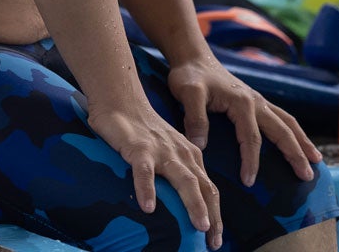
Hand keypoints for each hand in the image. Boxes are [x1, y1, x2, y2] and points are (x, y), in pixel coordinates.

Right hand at [86, 100, 223, 249]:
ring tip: (199, 227)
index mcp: (190, 155)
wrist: (121, 100)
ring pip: (183, 180)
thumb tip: (183, 204)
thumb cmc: (143, 130)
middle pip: (203, 187)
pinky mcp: (139, 148)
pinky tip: (148, 208)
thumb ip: (177, 171)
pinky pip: (145, 172)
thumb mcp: (167, 151)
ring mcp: (161, 150)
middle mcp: (181, 153)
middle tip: (214, 241)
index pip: (209, 188)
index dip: (216, 214)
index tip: (216, 238)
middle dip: (212, 215)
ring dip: (194, 204)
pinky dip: (148, 190)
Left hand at [166, 55, 321, 188]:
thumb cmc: (189, 76)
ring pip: (287, 123)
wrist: (194, 57)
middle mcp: (256, 101)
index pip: (251, 137)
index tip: (249, 182)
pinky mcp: (256, 101)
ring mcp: (259, 100)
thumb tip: (201, 145)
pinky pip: (282, 118)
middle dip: (295, 154)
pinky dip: (294, 132)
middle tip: (307, 176)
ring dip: (302, 142)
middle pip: (282, 130)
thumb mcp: (187, 93)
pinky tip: (298, 142)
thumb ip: (194, 118)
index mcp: (242, 102)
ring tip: (316, 161)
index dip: (251, 161)